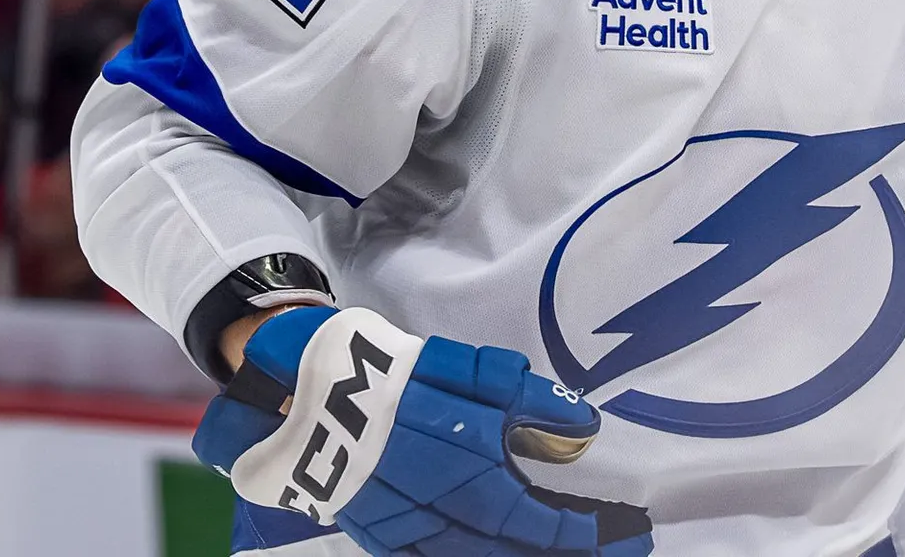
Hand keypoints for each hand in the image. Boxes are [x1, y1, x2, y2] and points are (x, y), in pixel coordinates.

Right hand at [194, 306, 651, 555]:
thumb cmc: (385, 366)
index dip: (570, 529)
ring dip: (512, 556)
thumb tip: (583, 423)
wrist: (291, 384)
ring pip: (462, 553)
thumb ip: (515, 394)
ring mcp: (393, 518)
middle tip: (612, 553)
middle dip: (556, 550)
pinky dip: (462, 556)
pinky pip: (423, 556)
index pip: (523, 510)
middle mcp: (423, 494)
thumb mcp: (453, 365)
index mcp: (448, 448)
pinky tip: (495, 554)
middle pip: (498, 539)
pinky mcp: (370, 530)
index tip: (612, 533)